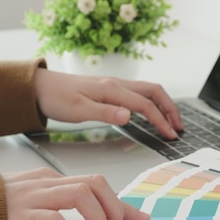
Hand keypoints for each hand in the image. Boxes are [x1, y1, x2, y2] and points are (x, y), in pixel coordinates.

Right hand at [2, 168, 149, 219]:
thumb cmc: (4, 205)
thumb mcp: (41, 197)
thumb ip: (66, 199)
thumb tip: (100, 212)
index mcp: (55, 179)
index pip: (98, 183)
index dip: (122, 203)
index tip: (140, 219)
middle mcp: (48, 182)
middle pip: (95, 183)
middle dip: (114, 208)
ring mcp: (35, 196)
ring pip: (80, 194)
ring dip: (96, 217)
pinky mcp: (20, 213)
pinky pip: (51, 218)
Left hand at [34, 68, 183, 138]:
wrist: (40, 88)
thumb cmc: (57, 98)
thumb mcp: (78, 110)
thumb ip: (105, 113)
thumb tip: (129, 116)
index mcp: (111, 89)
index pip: (145, 105)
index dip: (161, 120)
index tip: (170, 135)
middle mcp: (117, 84)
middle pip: (154, 91)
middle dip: (170, 109)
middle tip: (179, 127)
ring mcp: (115, 85)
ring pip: (148, 91)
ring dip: (163, 105)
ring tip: (171, 121)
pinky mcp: (110, 89)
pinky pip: (139, 93)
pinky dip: (152, 103)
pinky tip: (151, 114)